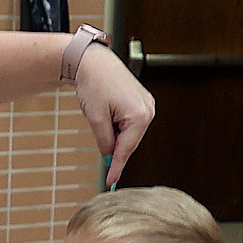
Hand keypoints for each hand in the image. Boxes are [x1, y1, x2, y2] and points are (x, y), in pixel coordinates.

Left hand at [75, 45, 153, 182]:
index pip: (127, 149)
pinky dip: (119, 125)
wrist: (93, 61)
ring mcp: (147, 105)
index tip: (111, 180)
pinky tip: (108, 113)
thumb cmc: (94, 84)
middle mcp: (148, 110)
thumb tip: (109, 155)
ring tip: (101, 114)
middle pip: (130, 141)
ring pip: (130, 133)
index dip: (116, 166)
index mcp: (139, 115)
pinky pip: (131, 122)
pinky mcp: (142, 101)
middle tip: (98, 134)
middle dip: (114, 145)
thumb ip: (104, 140)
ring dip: (115, 133)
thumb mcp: (95, 118)